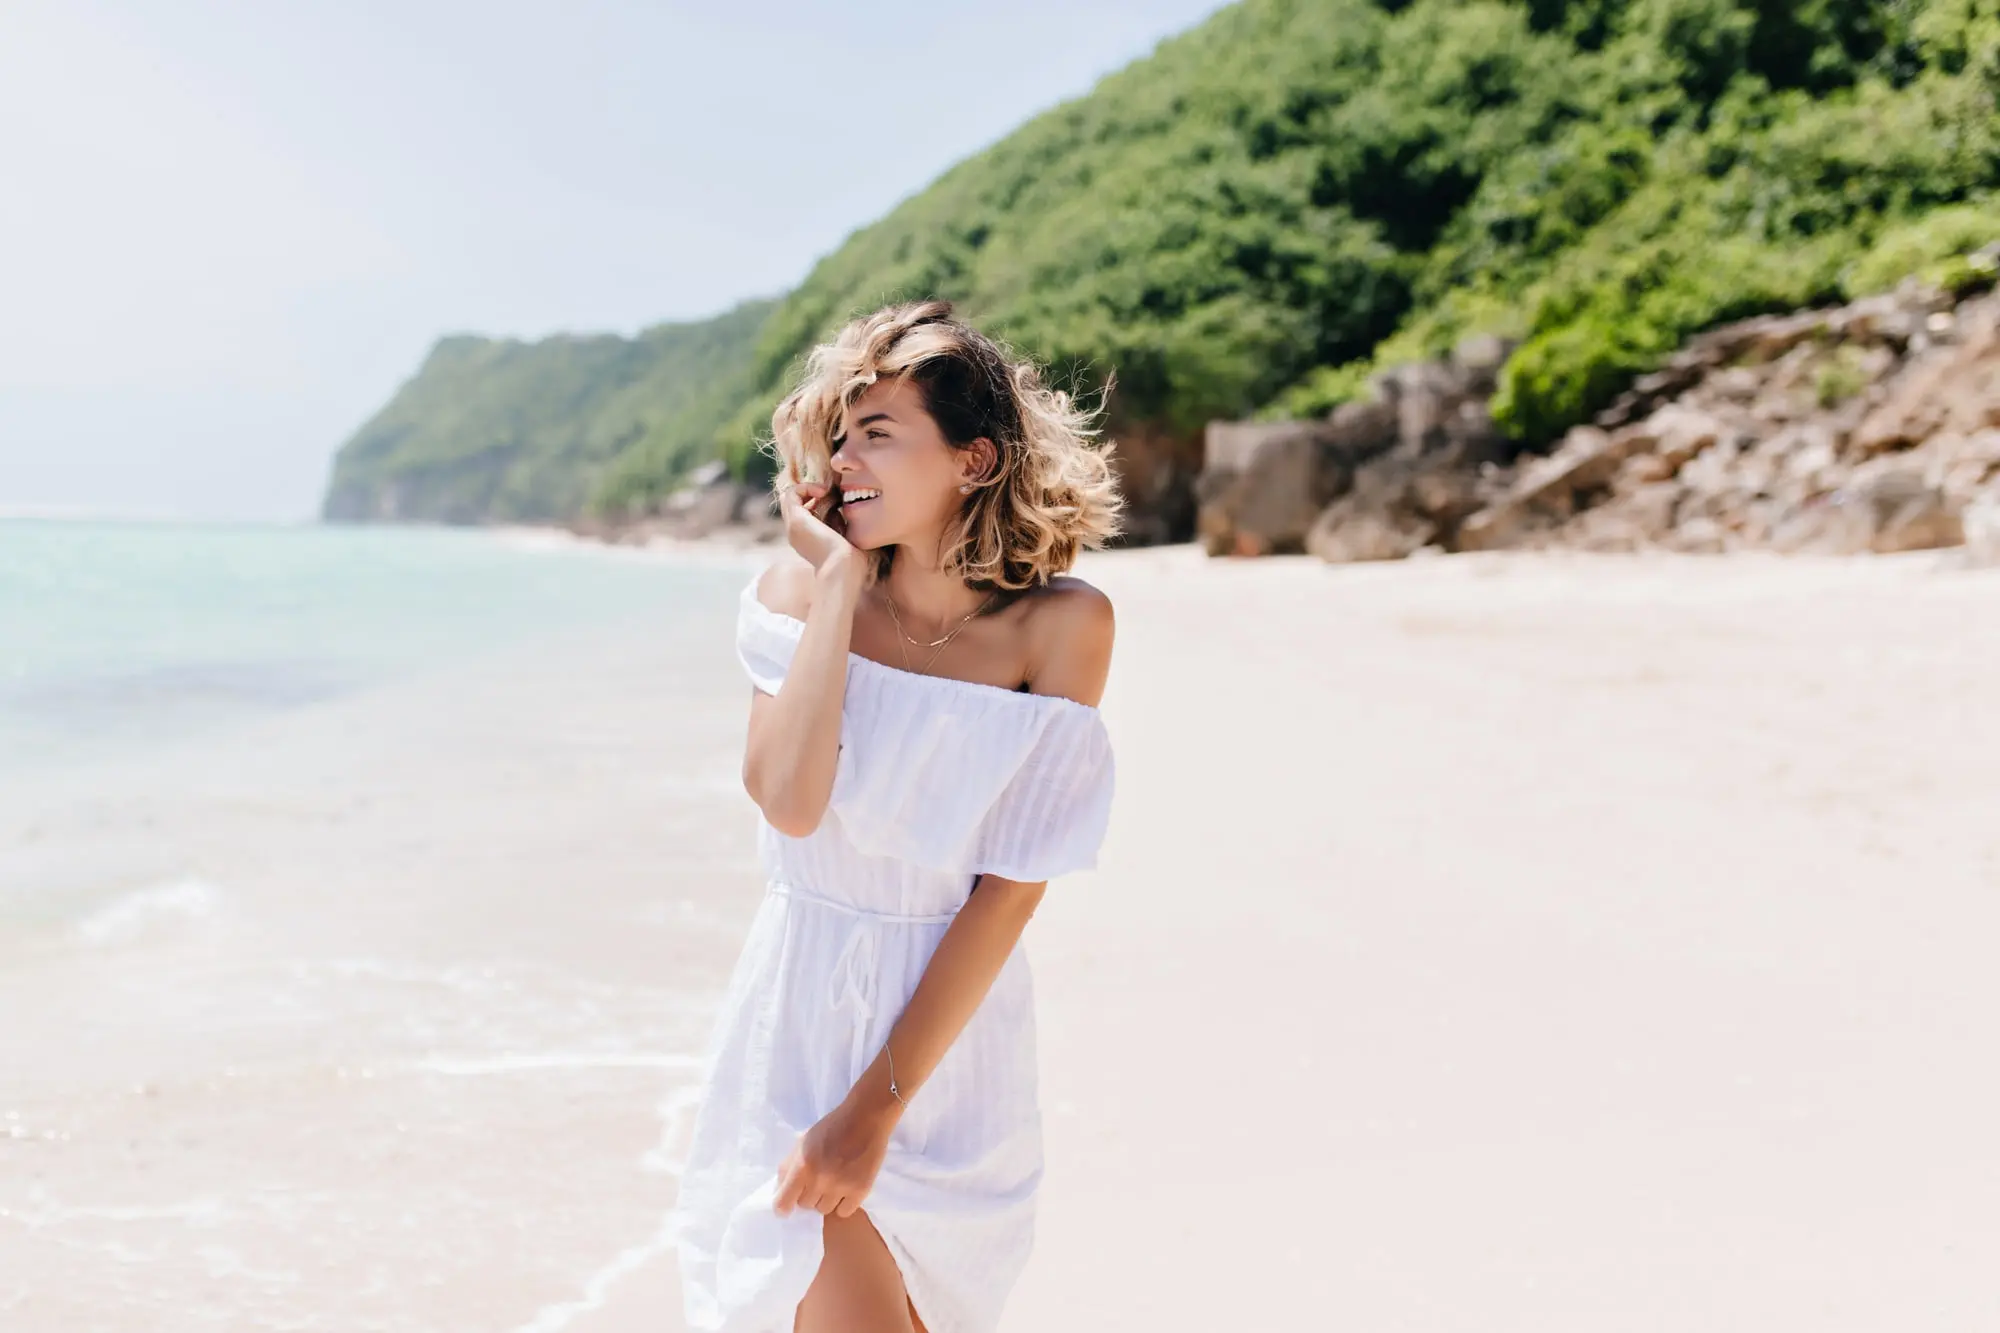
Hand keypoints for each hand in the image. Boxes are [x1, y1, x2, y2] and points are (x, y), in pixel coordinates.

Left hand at [771, 1099, 892, 1218]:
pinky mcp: (861, 1190)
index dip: (783, 1206)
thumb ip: (788, 1166)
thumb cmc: (831, 1127)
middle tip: (818, 1178)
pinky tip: (846, 1188)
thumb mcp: (802, 1142)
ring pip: (824, 1209)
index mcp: (802, 1166)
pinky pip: (844, 1212)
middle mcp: (820, 1180)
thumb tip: (779, 1191)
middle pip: (805, 1205)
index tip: (786, 1206)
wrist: (865, 1118)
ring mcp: (841, 1187)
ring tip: (834, 1182)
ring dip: (826, 1199)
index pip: (784, 1203)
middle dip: (808, 1194)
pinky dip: (843, 1203)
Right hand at [779, 479, 857, 575]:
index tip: (835, 500)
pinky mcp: (795, 520)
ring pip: (790, 497)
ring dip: (808, 488)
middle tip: (830, 492)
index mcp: (807, 539)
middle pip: (794, 503)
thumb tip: (838, 505)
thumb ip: (838, 521)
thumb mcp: (844, 536)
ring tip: (826, 492)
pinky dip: (806, 487)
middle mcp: (796, 533)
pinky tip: (823, 493)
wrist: (844, 568)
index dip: (815, 500)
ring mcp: (793, 527)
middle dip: (811, 492)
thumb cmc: (852, 559)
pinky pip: (791, 493)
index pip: (802, 512)